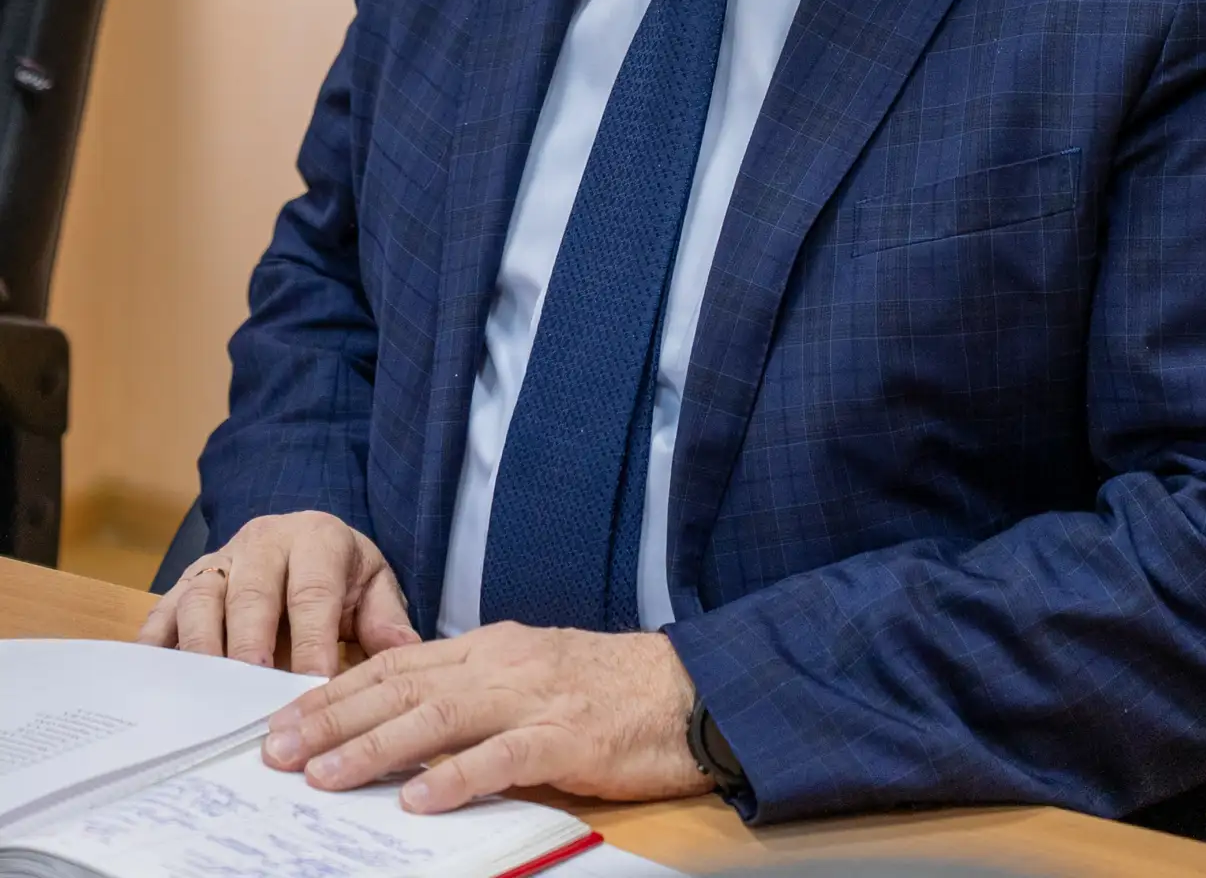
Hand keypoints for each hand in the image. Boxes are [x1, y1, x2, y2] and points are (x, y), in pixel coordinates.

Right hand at [136, 510, 420, 675]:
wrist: (303, 540)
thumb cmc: (341, 574)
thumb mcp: (373, 584)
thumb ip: (386, 617)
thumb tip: (405, 652)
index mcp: (316, 539)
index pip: (313, 591)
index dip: (313, 639)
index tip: (315, 685)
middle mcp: (262, 542)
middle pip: (251, 591)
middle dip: (250, 641)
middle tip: (252, 690)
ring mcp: (218, 563)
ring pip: (201, 598)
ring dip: (202, 647)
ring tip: (207, 695)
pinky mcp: (184, 585)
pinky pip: (162, 613)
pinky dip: (155, 646)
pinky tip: (155, 682)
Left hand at [260, 622, 710, 810]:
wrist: (687, 687)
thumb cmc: (607, 688)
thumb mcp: (530, 674)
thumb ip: (473, 690)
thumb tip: (407, 718)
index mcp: (490, 647)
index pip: (395, 663)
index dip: (336, 689)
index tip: (282, 716)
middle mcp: (502, 663)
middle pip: (402, 685)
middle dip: (333, 717)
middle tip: (276, 749)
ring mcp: (533, 698)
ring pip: (438, 716)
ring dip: (375, 747)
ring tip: (324, 775)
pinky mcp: (567, 736)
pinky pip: (503, 756)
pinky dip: (457, 777)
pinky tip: (419, 799)